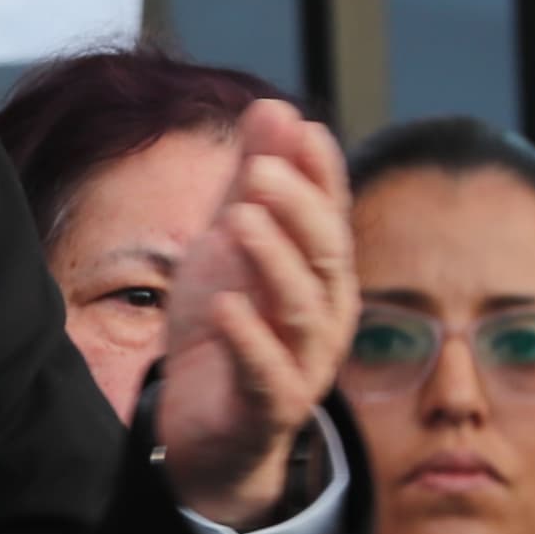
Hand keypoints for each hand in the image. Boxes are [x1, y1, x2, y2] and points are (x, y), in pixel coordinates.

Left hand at [153, 100, 354, 527]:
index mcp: (319, 272)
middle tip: (259, 169)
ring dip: (273, 261)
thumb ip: (249, 184)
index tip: (297, 129)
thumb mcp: (229, 246)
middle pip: (323, 254)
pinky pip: (269, 372)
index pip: (329, 212)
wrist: (204, 427)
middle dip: (296, 208)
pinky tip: (226, 305)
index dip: (318, 172)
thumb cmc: (226, 330)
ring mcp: (303, 363)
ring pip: (301, 308)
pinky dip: (249, 338)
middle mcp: (324, 314)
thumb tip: (276, 107)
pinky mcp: (271, 407)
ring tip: (240, 220)